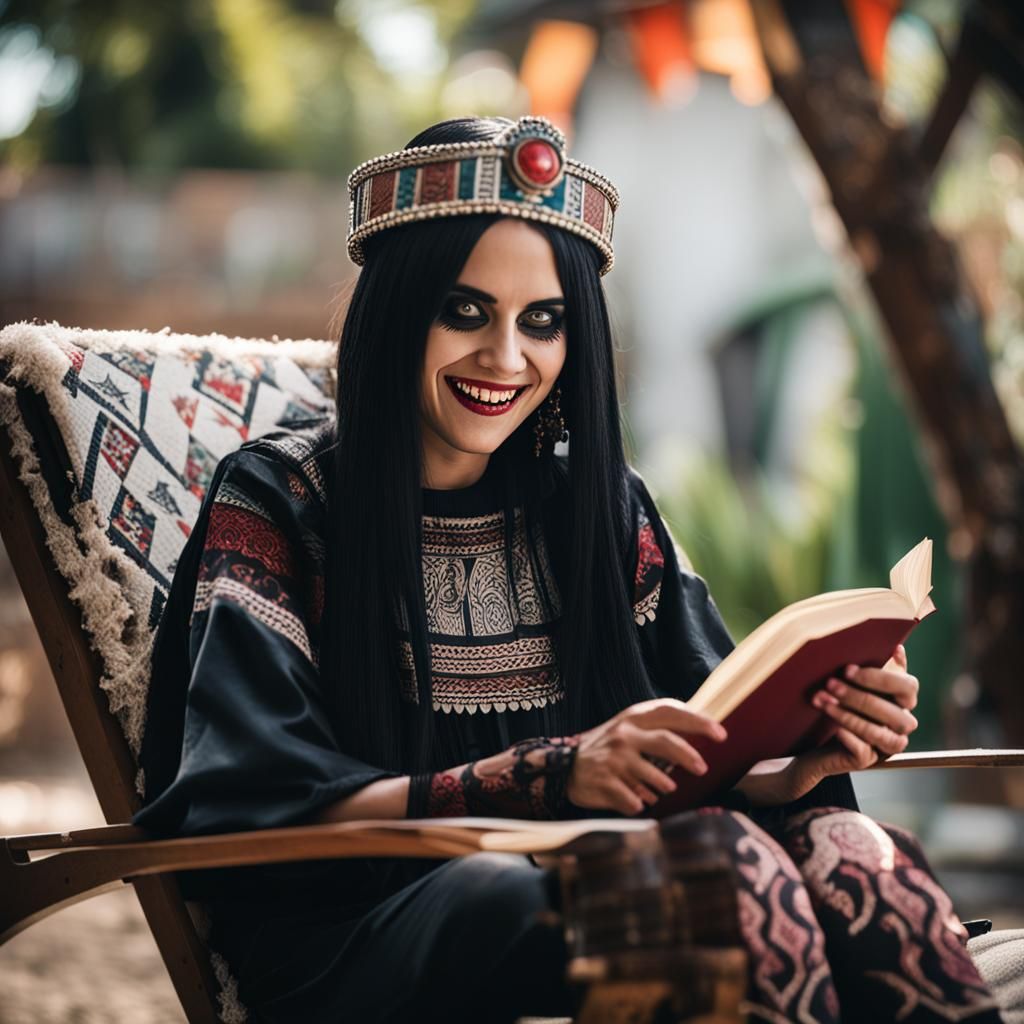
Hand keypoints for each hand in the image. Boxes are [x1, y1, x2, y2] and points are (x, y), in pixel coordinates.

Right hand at [567, 698, 727, 815]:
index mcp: (632, 719)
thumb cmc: (608, 748)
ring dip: (664, 787)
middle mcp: (624, 735)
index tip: (721, 734)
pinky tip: (638, 800)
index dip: (697, 721)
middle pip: (665, 742)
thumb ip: (657, 728)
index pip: (669, 712)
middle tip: (703, 769)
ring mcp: (614, 759)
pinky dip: (641, 803)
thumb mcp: (628, 728)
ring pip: (655, 779)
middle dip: (689, 756)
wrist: (565, 766)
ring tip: (663, 788)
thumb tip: (700, 732)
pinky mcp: (605, 782)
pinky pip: (636, 801)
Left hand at [735, 645, 920, 806]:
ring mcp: (885, 745)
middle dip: (860, 697)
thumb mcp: (855, 679)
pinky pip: (864, 752)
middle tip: (830, 684)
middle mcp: (901, 724)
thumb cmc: (840, 700)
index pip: (908, 687)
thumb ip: (875, 662)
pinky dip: (850, 738)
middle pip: (895, 713)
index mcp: (903, 700)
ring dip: (851, 716)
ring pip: (881, 734)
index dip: (880, 678)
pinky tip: (834, 728)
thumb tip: (896, 647)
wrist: (815, 736)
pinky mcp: (867, 760)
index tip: (848, 668)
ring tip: (823, 702)